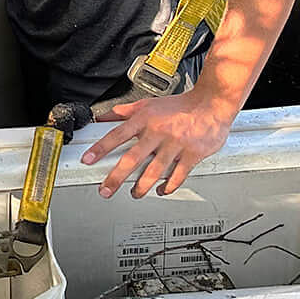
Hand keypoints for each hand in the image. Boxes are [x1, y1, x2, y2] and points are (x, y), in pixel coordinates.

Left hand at [81, 90, 237, 197]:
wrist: (211, 104)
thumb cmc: (179, 106)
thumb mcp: (147, 104)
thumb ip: (124, 112)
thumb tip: (102, 117)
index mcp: (145, 119)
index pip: (117, 135)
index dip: (100, 148)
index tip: (88, 160)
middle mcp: (158, 132)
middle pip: (133, 158)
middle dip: (116, 177)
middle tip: (106, 190)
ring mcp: (175, 145)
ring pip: (154, 171)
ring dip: (141, 187)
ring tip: (133, 194)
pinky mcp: (192, 155)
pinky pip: (177, 176)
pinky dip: (168, 186)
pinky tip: (160, 190)